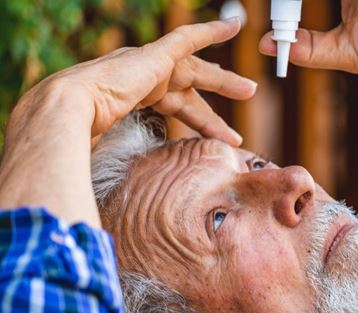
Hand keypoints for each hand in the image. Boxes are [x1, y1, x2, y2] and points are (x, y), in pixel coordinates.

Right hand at [43, 19, 255, 145]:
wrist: (66, 110)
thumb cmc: (77, 135)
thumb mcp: (109, 151)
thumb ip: (118, 163)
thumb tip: (105, 202)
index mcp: (132, 97)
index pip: (175, 106)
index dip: (199, 120)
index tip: (216, 135)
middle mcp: (141, 77)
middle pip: (190, 89)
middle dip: (216, 102)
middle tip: (240, 112)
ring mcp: (148, 64)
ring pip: (197, 70)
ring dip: (224, 80)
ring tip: (250, 90)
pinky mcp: (156, 55)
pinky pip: (189, 38)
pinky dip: (212, 31)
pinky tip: (234, 25)